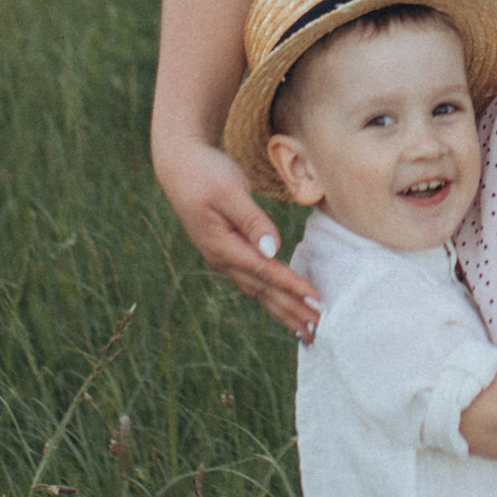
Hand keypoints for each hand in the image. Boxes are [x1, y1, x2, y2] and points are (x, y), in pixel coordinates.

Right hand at [154, 135, 323, 342]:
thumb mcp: (230, 191)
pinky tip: (283, 305)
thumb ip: (252, 221)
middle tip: (317, 331)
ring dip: (282, 310)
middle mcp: (222, 259)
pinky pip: (254, 282)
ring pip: (258, 291)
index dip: (292, 287)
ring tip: (304, 329)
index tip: (316, 301)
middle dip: (291, 311)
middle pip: (263, 291)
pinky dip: (272, 296)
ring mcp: (223, 259)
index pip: (265, 272)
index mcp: (223, 246)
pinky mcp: (227, 253)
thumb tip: (273, 250)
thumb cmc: (205, 173)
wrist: (178, 165)